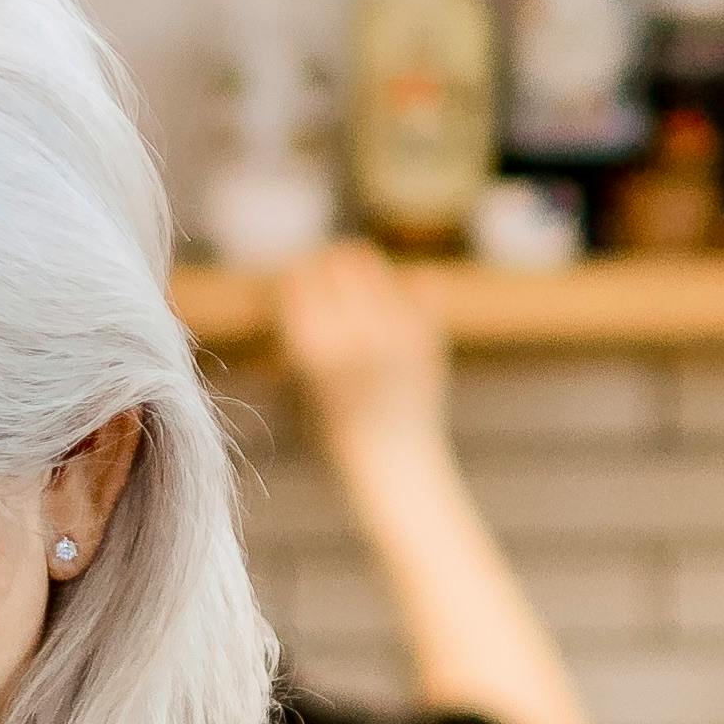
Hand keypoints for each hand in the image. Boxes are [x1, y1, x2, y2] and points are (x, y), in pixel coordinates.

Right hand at [270, 241, 453, 454]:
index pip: (297, 277)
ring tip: (361, 302)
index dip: (296, 277)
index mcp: (312, 349)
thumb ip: (302, 321)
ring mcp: (395, 332)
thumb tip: (304, 264)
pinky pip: (415, 282)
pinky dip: (402, 290)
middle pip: (336, 260)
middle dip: (328, 266)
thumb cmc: (335, 421)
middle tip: (331, 283)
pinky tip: (394, 314)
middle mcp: (354, 335)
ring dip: (361, 273)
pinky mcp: (427, 334)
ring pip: (372, 264)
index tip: (301, 289)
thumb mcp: (301, 372)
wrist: (392, 464)